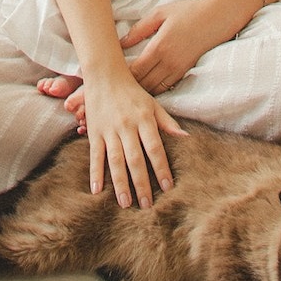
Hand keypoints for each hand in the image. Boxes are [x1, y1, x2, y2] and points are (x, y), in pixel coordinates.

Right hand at [80, 71, 184, 208]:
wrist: (105, 74)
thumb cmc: (132, 92)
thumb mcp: (153, 104)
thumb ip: (168, 123)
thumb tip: (186, 138)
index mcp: (144, 120)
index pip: (155, 148)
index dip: (161, 168)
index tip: (167, 187)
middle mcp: (127, 126)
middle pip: (135, 159)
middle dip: (141, 184)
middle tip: (147, 206)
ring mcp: (109, 130)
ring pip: (115, 161)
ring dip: (120, 183)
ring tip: (125, 203)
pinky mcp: (94, 131)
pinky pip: (95, 155)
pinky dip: (95, 173)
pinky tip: (97, 190)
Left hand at [119, 0, 217, 94]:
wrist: (217, 17)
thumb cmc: (187, 11)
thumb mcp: (160, 13)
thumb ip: (139, 29)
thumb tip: (121, 42)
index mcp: (159, 47)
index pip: (135, 71)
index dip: (122, 75)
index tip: (113, 71)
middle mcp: (168, 62)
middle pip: (143, 84)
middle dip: (130, 84)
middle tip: (119, 81)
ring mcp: (178, 69)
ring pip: (155, 89)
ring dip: (142, 88)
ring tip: (131, 84)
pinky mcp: (186, 72)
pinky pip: (167, 87)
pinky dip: (155, 88)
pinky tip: (148, 83)